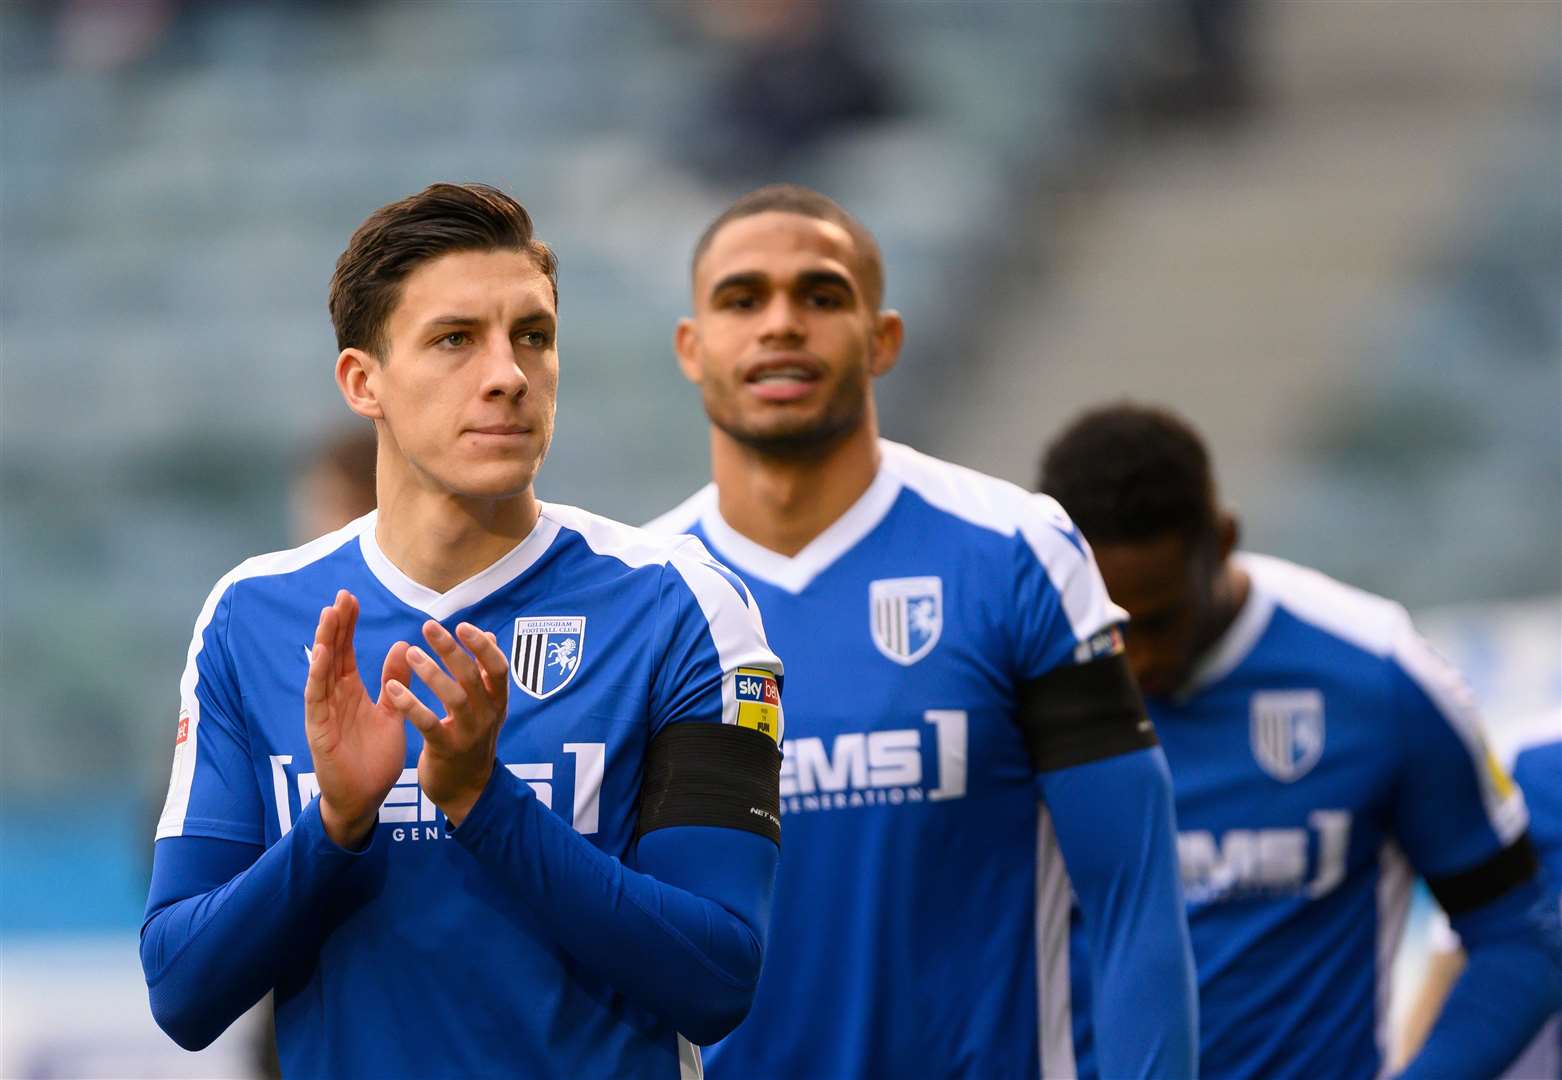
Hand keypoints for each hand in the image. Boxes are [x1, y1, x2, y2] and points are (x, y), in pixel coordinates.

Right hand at [303, 590, 410, 848]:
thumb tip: (401, 646)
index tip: (351, 598)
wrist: (364, 799)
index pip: (346, 651)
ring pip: (321, 671)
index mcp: (350, 692)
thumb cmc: (374, 758)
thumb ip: (395, 683)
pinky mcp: (319, 730)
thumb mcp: (391, 713)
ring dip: (325, 643)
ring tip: (329, 615)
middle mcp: (334, 698)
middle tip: (341, 596)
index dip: (348, 625)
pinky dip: (318, 676)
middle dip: (336, 625)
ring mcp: (324, 713)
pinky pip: (317, 699)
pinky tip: (322, 655)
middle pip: (332, 654)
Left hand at [383, 621, 509, 827]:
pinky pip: (428, 724)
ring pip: (454, 697)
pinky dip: (411, 705)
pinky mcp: (446, 750)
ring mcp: (468, 734)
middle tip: (429, 627)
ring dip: (432, 673)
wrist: (467, 791)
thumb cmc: (472, 740)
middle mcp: (487, 715)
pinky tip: (393, 689)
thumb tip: (488, 635)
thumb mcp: (486, 707)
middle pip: (473, 676)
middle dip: (451, 649)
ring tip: (411, 653)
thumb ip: (485, 673)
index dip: (482, 646)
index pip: (498, 667)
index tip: (463, 625)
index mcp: (497, 701)